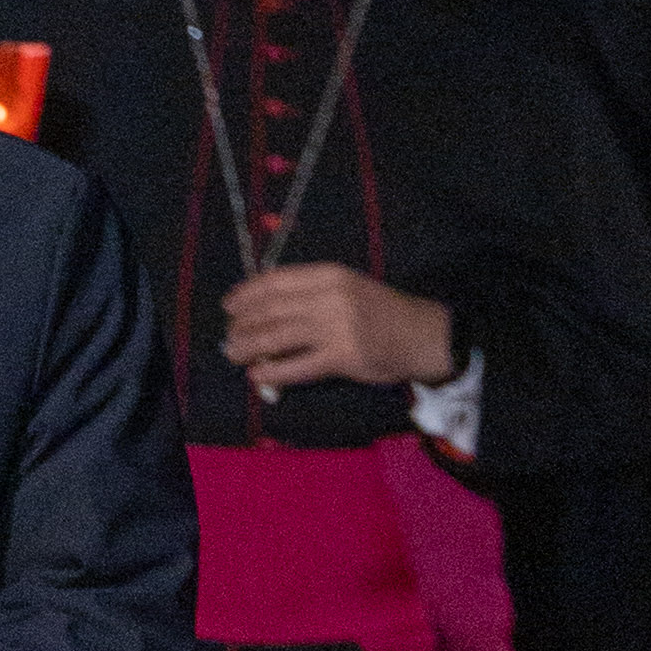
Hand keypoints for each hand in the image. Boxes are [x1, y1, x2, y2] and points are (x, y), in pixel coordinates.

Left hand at [218, 264, 455, 397]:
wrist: (422, 335)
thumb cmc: (382, 311)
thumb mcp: (348, 287)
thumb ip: (313, 295)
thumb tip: (267, 311)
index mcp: (330, 275)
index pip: (277, 281)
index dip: (247, 293)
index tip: (229, 305)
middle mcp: (330, 297)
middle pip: (272, 309)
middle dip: (243, 324)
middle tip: (228, 336)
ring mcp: (336, 327)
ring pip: (278, 337)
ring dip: (249, 347)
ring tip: (233, 355)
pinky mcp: (342, 357)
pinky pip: (297, 366)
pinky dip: (273, 372)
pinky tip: (258, 375)